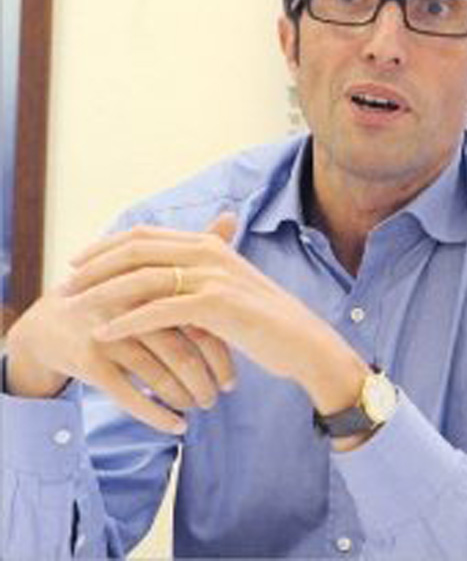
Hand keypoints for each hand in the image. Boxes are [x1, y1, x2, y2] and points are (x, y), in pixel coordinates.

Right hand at [5, 217, 237, 434]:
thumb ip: (191, 247)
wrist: (54, 323)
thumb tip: (230, 216)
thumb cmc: (116, 295)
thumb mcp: (151, 269)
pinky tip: (177, 427)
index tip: (236, 366)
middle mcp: (130, 304)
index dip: (220, 343)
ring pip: (157, 373)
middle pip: (180, 345)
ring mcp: (108, 332)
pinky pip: (128, 394)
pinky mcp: (91, 359)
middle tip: (224, 392)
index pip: (195, 316)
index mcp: (149, 280)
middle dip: (206, 374)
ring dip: (185, 395)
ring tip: (203, 407)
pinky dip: (156, 414)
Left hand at [63, 215, 368, 415]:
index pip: (145, 234)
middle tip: (66, 283)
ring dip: (101, 292)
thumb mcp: (231, 287)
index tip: (78, 261)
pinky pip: (158, 311)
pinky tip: (103, 334)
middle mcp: (209, 252)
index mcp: (210, 243)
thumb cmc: (265, 320)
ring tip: (74, 308)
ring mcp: (214, 276)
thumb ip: (201, 273)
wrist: (304, 342)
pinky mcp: (217, 305)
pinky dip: (126, 322)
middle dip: (95, 264)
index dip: (107, 245)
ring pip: (142, 278)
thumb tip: (166, 272)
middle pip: (137, 249)